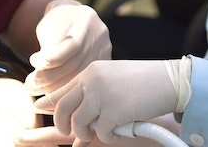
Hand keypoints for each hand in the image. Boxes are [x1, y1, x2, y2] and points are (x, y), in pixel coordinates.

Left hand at [25, 0, 111, 93]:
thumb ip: (47, 46)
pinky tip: (47, 94)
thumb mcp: (48, 26)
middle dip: (49, 76)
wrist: (71, 20)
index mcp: (86, 19)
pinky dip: (64, 89)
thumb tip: (40, 69)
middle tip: (28, 84)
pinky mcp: (104, 63)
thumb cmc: (54, 23)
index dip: (53, 58)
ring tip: (33, 90)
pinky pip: (84, 80)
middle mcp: (100, 34)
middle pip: (76, 63)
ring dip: (54, 87)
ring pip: (79, 75)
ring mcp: (105, 49)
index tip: (33, 63)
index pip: (72, 45)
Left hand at [33, 60, 177, 144]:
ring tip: (102, 131)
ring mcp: (101, 95)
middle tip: (70, 135)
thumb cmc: (143, 82)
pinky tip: (121, 129)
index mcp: (90, 71)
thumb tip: (73, 118)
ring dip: (88, 134)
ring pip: (79, 125)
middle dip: (63, 126)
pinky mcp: (113, 111)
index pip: (61, 90)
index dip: (47, 102)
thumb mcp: (112, 81)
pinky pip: (101, 133)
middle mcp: (91, 80)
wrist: (170, 80)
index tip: (37, 108)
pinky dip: (110, 136)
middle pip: (62, 109)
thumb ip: (91, 94)